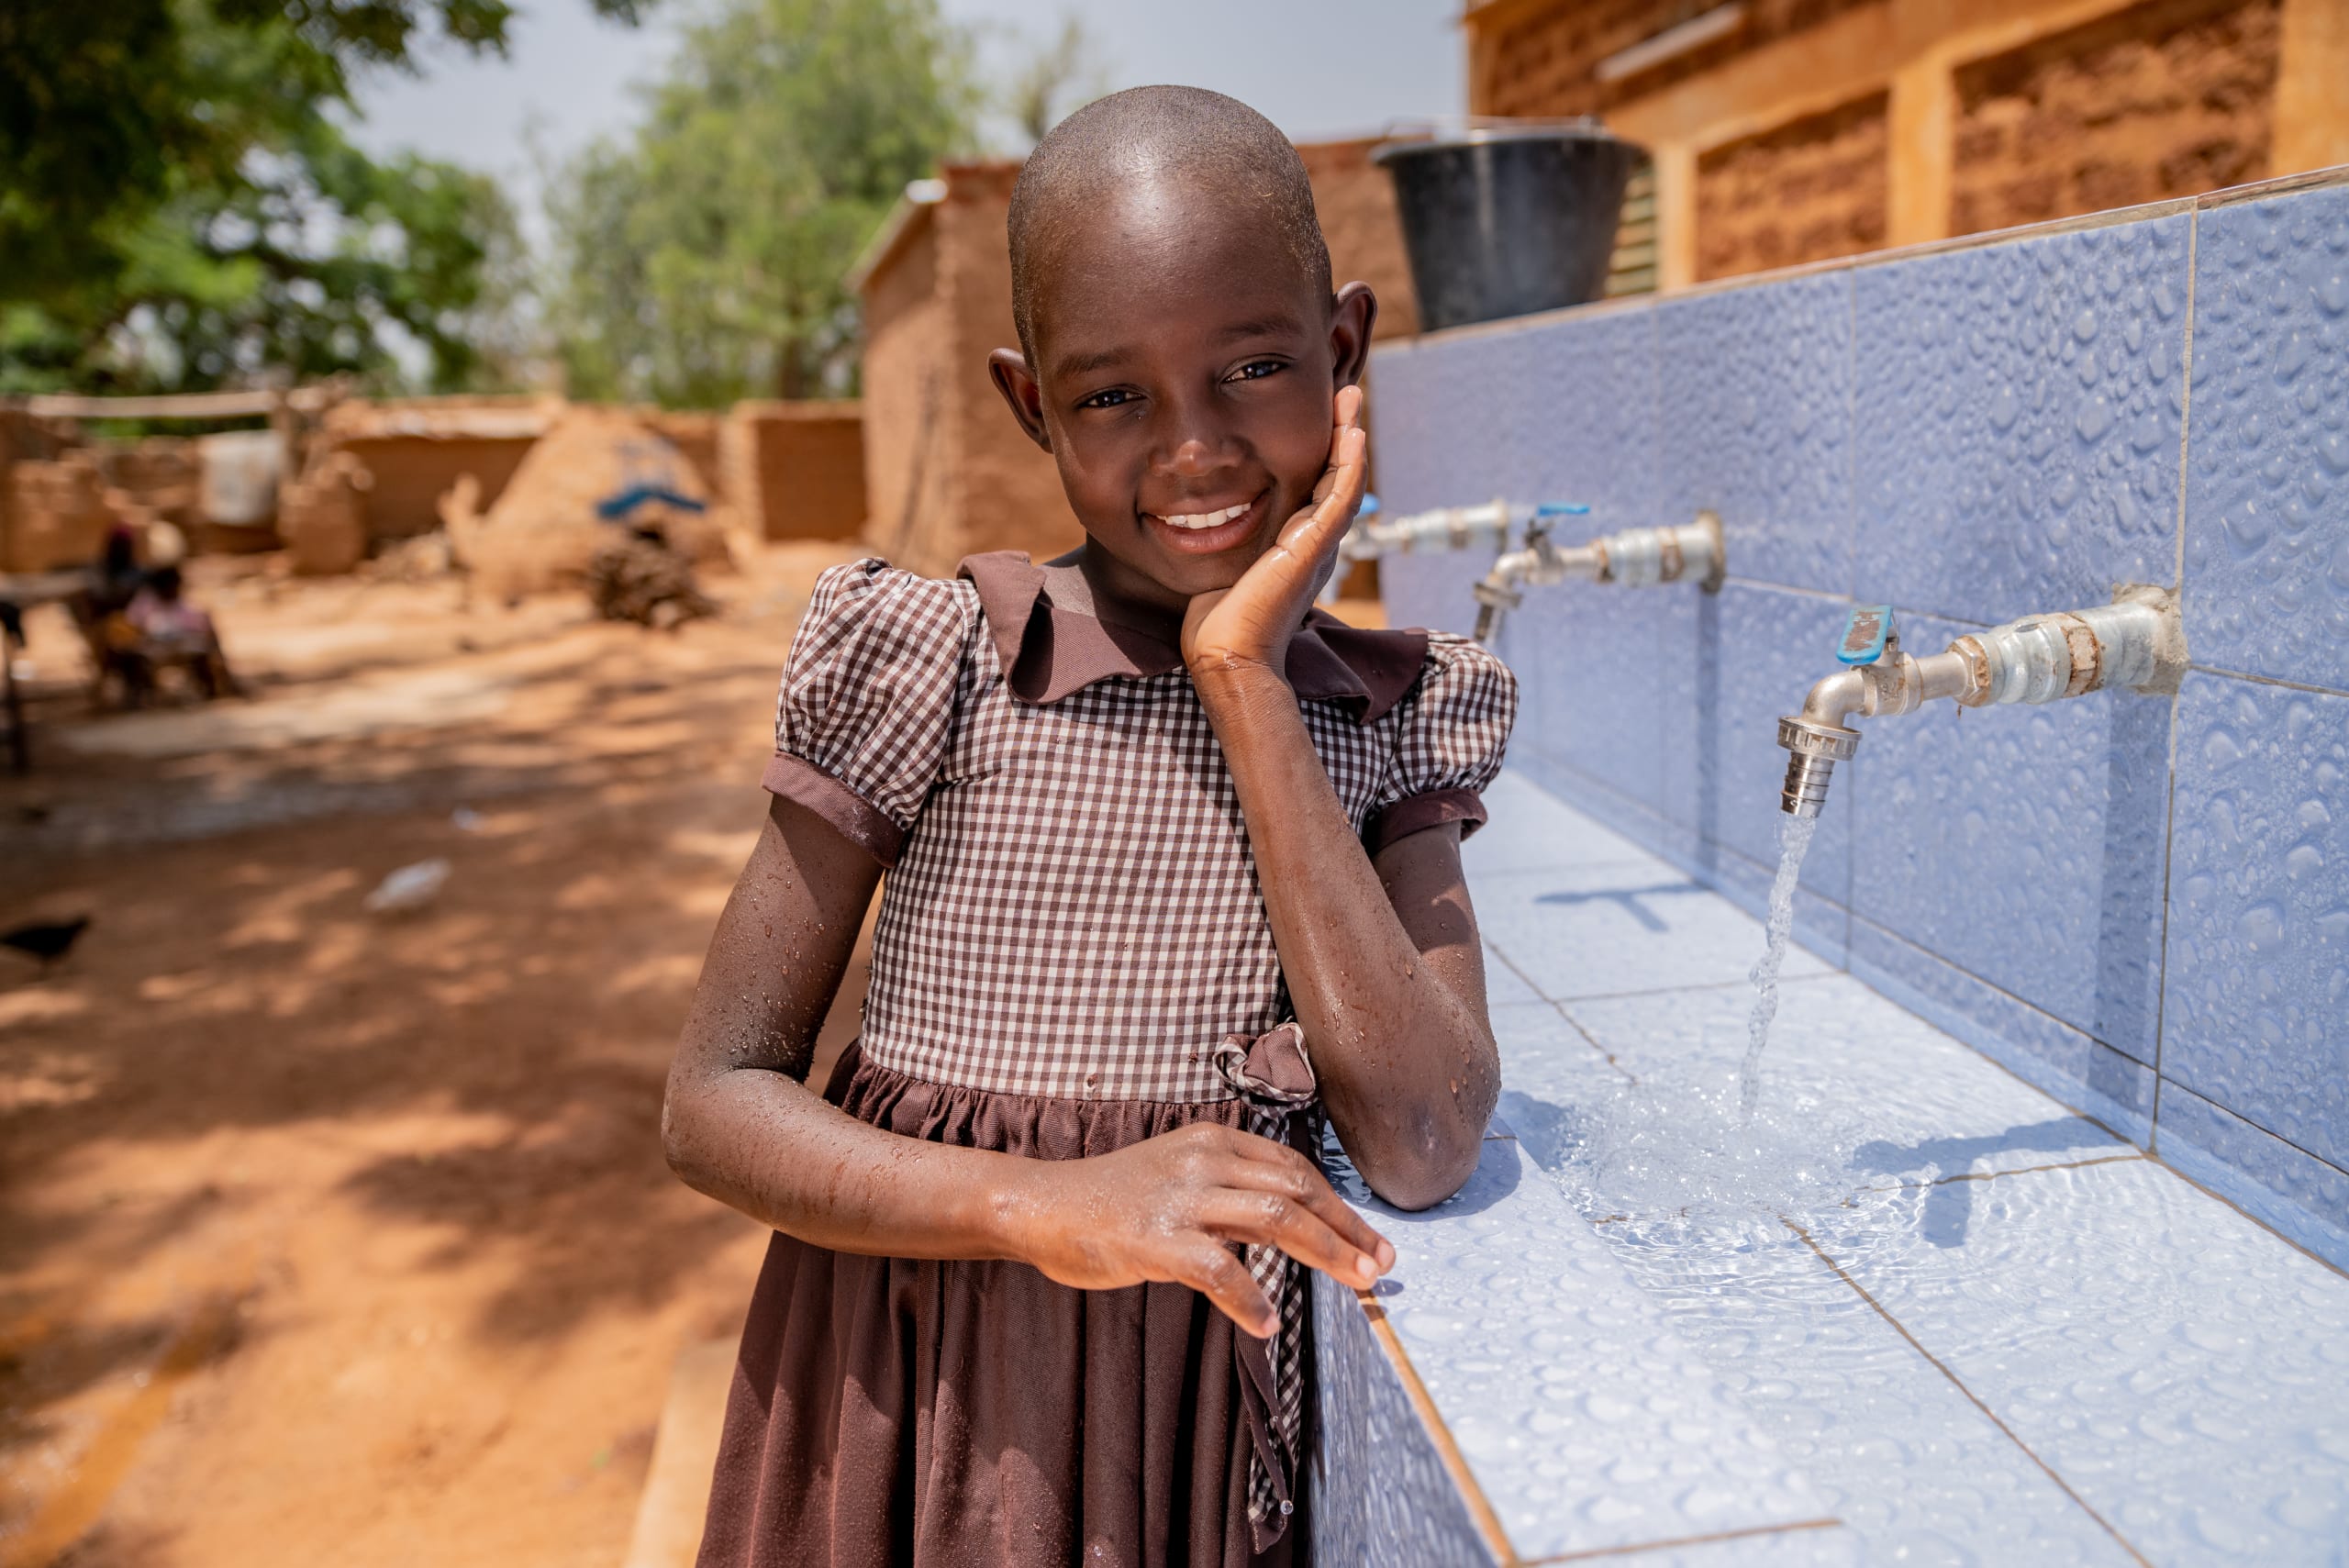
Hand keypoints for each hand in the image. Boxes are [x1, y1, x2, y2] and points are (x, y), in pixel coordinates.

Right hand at [1002, 1122, 1393, 1336]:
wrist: (1044, 1205)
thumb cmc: (1115, 1198)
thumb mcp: (1180, 1175)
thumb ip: (1232, 1193)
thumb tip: (1296, 1228)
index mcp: (1214, 1141)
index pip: (1294, 1168)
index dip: (1339, 1206)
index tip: (1371, 1239)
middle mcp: (1203, 1160)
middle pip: (1295, 1190)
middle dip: (1346, 1230)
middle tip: (1381, 1265)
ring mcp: (1178, 1198)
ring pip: (1273, 1219)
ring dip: (1324, 1253)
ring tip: (1356, 1284)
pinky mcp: (1153, 1239)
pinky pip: (1218, 1269)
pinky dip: (1250, 1298)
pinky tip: (1268, 1323)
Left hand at [1180, 385, 1367, 681]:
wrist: (1228, 654)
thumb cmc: (1217, 623)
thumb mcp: (1222, 568)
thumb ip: (1222, 542)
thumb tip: (1196, 520)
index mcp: (1297, 548)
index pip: (1314, 488)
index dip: (1318, 451)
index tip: (1312, 414)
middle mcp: (1316, 544)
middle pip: (1336, 477)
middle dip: (1339, 434)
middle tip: (1341, 394)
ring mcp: (1320, 545)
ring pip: (1345, 479)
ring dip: (1349, 435)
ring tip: (1349, 396)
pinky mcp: (1316, 547)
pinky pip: (1341, 495)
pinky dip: (1349, 461)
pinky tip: (1351, 431)